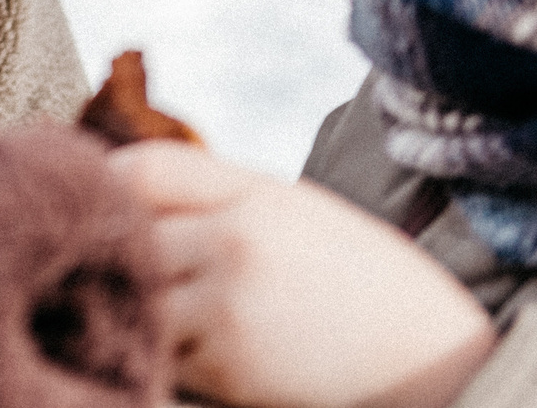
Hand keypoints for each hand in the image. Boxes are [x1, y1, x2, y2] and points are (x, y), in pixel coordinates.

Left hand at [108, 143, 492, 407]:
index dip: (105, 186)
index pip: (143, 171)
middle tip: (94, 270)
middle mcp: (234, 239)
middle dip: (108, 255)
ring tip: (137, 317)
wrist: (443, 364)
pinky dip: (160, 359)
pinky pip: (161, 357)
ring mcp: (227, 304)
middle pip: (125, 235)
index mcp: (256, 193)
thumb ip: (223, 203)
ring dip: (131, 311)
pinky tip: (188, 359)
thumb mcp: (302, 217)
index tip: (93, 208)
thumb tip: (132, 198)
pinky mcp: (228, 366)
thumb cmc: (368, 291)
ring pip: (135, 300)